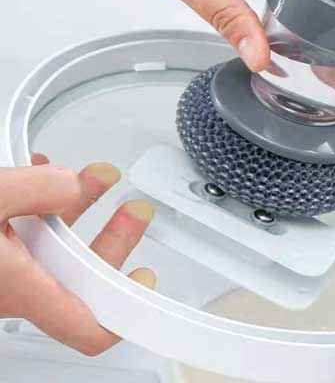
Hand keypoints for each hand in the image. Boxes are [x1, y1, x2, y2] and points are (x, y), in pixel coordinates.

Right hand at [0, 154, 154, 355]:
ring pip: (55, 250)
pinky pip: (24, 235)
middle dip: (114, 239)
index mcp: (20, 290)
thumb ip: (35, 189)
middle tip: (135, 211)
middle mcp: (13, 289)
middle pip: (82, 277)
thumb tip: (75, 183)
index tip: (149, 285)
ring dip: (79, 212)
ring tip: (97, 177)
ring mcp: (0, 273)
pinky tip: (43, 176)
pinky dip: (40, 207)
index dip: (125, 312)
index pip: (86, 327)